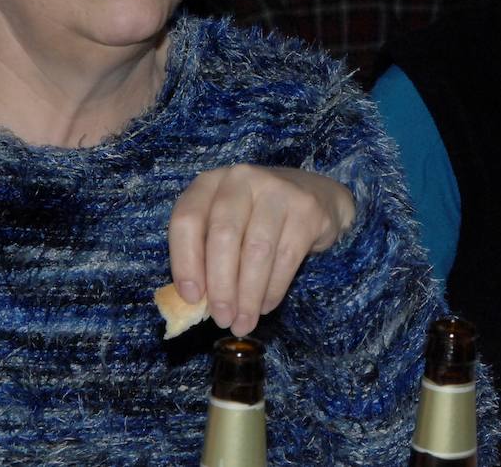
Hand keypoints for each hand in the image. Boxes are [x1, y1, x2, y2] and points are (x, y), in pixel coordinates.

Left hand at [168, 164, 355, 336]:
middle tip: (222, 319)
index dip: (185, 262)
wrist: (315, 195)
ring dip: (248, 295)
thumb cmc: (257, 218)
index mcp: (210, 183)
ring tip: (244, 322)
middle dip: (221, 286)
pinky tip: (265, 306)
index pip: (187, 219)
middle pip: (224, 236)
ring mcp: (277, 190)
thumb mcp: (225, 225)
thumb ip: (206, 254)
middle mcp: (241, 178)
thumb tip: (197, 303)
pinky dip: (273, 289)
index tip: (192, 298)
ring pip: (256, 251)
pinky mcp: (306, 209)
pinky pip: (286, 258)